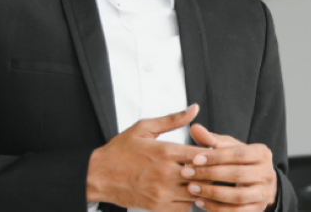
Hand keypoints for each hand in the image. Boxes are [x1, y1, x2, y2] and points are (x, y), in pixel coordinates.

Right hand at [88, 104, 203, 211]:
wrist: (98, 175)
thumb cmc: (120, 151)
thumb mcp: (144, 128)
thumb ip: (172, 119)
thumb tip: (194, 109)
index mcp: (165, 151)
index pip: (203, 155)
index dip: (211, 154)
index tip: (211, 153)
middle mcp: (166, 173)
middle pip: (203, 176)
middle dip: (208, 172)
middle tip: (209, 168)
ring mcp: (163, 192)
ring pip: (196, 193)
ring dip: (199, 187)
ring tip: (195, 179)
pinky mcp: (158, 207)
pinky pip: (185, 208)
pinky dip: (188, 201)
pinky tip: (182, 191)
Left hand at [182, 124, 277, 210]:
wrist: (258, 183)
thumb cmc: (239, 161)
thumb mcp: (229, 147)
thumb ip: (211, 139)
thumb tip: (194, 128)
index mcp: (262, 153)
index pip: (238, 154)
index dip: (216, 156)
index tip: (194, 159)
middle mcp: (267, 174)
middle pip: (237, 175)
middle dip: (209, 174)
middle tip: (187, 173)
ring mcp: (263, 194)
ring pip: (237, 196)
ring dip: (211, 193)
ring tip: (191, 189)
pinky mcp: (257, 210)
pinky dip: (216, 208)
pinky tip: (199, 202)